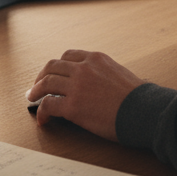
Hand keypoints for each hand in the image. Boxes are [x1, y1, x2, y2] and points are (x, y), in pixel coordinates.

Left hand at [27, 50, 143, 140]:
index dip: (56, 66)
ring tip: (32, 98)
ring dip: (36, 91)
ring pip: (46, 83)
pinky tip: (43, 119)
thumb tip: (103, 84)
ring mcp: (77, 86)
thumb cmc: (139, 97)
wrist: (144, 110)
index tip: (52, 73)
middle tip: (37, 86)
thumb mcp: (121, 74)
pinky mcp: (73, 106)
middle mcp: (83, 68)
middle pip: (52, 67)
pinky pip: (48, 105)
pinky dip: (42, 112)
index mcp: (96, 59)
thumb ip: (106, 74)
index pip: (68, 56)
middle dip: (41, 76)